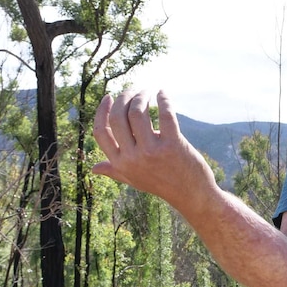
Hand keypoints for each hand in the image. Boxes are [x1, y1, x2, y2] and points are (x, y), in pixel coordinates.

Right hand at [92, 90, 216, 208]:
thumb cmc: (163, 185)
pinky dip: (163, 100)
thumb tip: (94, 168)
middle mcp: (133, 158)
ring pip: (138, 113)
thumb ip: (115, 170)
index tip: (109, 97)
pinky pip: (165, 115)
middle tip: (133, 90)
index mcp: (120, 163)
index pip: (101, 132)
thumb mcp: (135, 179)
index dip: (102, 111)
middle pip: (118, 118)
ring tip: (148, 92)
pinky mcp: (173, 145)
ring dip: (141, 97)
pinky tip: (162, 93)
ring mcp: (152, 151)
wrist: (192, 196)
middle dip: (124, 98)